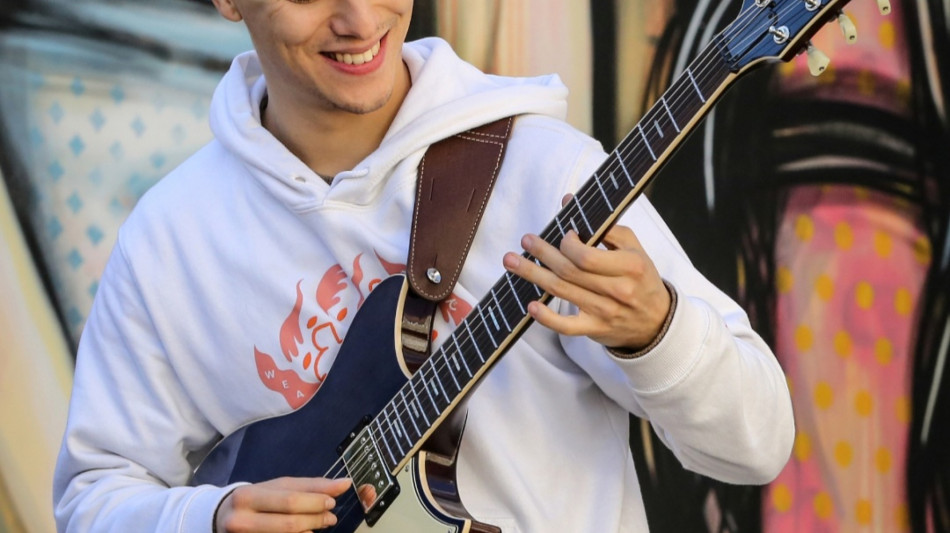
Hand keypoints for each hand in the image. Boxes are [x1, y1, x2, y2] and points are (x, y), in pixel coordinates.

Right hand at [215, 477, 351, 531]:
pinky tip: (307, 532)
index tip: (333, 500)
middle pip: (289, 522)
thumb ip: (308, 486)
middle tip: (331, 516)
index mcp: (247, 496)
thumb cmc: (256, 500)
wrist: (221, 518)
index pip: (290, 499)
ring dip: (311, 528)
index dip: (316, 500)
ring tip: (322, 523)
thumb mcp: (275, 488)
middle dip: (316, 518)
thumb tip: (343, 484)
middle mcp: (241, 520)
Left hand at [503, 212, 670, 350]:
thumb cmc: (640, 277)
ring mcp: (605, 312)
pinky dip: (547, 318)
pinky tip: (531, 306)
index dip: (568, 244)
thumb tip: (569, 202)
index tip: (562, 234)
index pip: (588, 256)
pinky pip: (567, 327)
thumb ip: (604, 226)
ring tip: (512, 262)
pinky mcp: (595, 329)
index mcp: (630, 266)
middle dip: (543, 254)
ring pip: (562, 292)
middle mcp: (618, 290)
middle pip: (570, 271)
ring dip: (533, 275)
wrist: (656, 320)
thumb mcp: (633, 248)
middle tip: (526, 241)